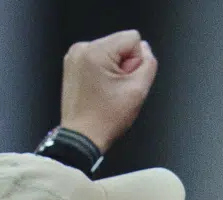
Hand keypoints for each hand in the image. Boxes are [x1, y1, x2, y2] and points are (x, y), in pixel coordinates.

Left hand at [60, 30, 157, 153]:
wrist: (82, 137)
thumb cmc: (104, 119)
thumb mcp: (138, 91)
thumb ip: (149, 64)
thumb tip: (146, 49)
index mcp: (96, 51)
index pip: (133, 39)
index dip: (137, 62)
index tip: (126, 81)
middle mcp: (82, 49)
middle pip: (120, 45)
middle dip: (124, 66)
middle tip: (117, 89)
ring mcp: (74, 56)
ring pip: (110, 53)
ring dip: (114, 70)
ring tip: (108, 92)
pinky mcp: (72, 65)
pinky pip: (98, 60)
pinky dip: (103, 73)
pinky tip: (100, 90)